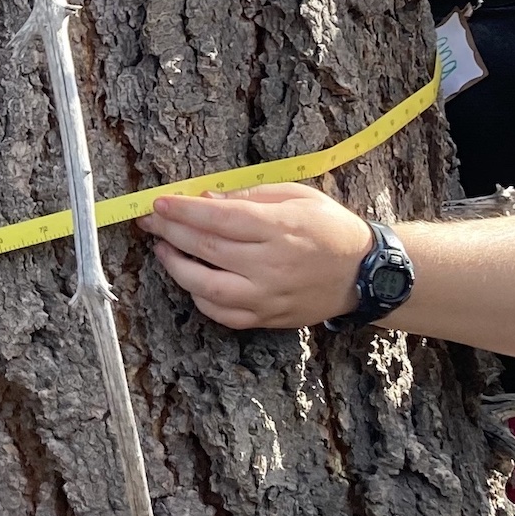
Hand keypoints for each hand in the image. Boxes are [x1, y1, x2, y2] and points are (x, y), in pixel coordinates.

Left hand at [137, 183, 372, 330]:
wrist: (364, 274)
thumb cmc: (330, 228)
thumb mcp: (297, 196)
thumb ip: (250, 196)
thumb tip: (206, 200)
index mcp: (280, 228)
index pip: (220, 219)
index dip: (184, 211)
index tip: (159, 204)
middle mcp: (271, 265)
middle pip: (207, 248)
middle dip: (171, 232)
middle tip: (150, 222)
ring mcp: (268, 296)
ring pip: (206, 287)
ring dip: (176, 267)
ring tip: (163, 249)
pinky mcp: (268, 319)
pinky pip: (222, 314)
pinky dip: (200, 298)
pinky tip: (191, 280)